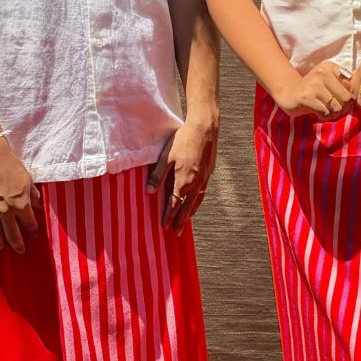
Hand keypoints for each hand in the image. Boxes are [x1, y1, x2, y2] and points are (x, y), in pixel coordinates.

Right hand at [0, 138, 41, 253]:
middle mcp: (5, 212)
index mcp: (20, 205)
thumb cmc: (11, 166)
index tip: (34, 234)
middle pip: (12, 234)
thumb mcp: (28, 180)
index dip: (33, 231)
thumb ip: (33, 196)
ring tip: (2, 248)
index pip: (29, 224)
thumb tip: (38, 206)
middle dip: (17, 244)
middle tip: (20, 251)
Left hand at [146, 113, 218, 233]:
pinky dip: (198, 200)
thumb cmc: (183, 139)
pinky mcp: (210, 171)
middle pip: (187, 207)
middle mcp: (196, 183)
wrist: (205, 127)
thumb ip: (158, 175)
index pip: (175, 204)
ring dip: (191, 212)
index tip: (165, 227)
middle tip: (178, 233)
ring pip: (198, 200)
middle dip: (181, 221)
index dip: (169, 216)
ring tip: (187, 220)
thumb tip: (150, 191)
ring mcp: (205, 177)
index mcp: (184, 180)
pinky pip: (203, 191)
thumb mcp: (166, 156)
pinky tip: (196, 200)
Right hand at [275, 62, 351, 118]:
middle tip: (334, 108)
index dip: (351, 97)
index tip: (343, 100)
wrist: (289, 94)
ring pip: (337, 107)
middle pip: (347, 98)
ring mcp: (313, 84)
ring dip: (333, 113)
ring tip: (326, 110)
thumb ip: (345, 84)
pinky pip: (326, 113)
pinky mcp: (306, 97)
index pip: (352, 85)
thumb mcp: (329, 81)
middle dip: (343, 107)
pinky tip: (319, 112)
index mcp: (330, 66)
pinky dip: (324, 116)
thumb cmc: (314, 90)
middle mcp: (322, 72)